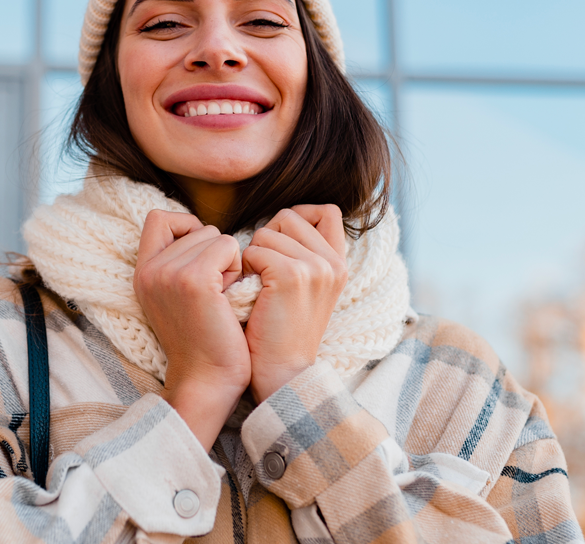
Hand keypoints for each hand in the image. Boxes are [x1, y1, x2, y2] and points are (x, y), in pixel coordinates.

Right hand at [133, 210, 250, 448]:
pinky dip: (236, 267)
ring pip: (216, 235)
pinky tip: (230, 297)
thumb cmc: (205, 340)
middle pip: (197, 227)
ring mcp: (169, 273)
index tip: (201, 255)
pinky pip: (228, 246)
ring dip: (228, 262)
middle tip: (215, 291)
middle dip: (215, 252)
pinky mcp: (194, 279)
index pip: (158, 218)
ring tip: (221, 297)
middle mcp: (150, 270)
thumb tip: (202, 230)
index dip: (185, 226)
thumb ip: (179, 263)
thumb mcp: (177, 296)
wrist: (207, 382)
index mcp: (142, 273)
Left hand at [243, 205, 347, 403]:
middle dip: (267, 236)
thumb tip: (280, 220)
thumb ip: (302, 253)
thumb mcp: (304, 288)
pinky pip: (254, 250)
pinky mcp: (291, 275)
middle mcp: (333, 263)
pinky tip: (251, 294)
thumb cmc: (280, 331)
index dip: (299, 215)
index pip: (327, 210)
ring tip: (258, 287)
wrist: (281, 374)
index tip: (280, 240)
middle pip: (289, 215)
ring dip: (252, 255)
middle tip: (263, 272)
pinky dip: (244, 269)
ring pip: (267, 231)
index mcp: (339, 264)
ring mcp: (315, 268)